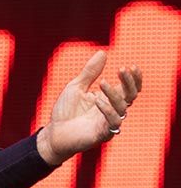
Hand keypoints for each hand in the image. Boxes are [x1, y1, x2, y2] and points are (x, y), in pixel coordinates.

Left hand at [37, 49, 142, 165]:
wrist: (53, 133)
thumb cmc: (65, 111)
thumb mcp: (77, 87)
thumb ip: (90, 72)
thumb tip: (102, 52)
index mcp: (109, 100)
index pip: (129, 88)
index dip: (133, 78)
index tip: (132, 66)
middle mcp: (113, 111)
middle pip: (131, 96)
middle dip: (129, 82)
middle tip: (122, 69)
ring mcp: (108, 123)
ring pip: (122, 108)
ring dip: (114, 94)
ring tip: (102, 82)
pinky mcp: (102, 134)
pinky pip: (113, 122)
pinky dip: (107, 110)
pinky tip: (97, 100)